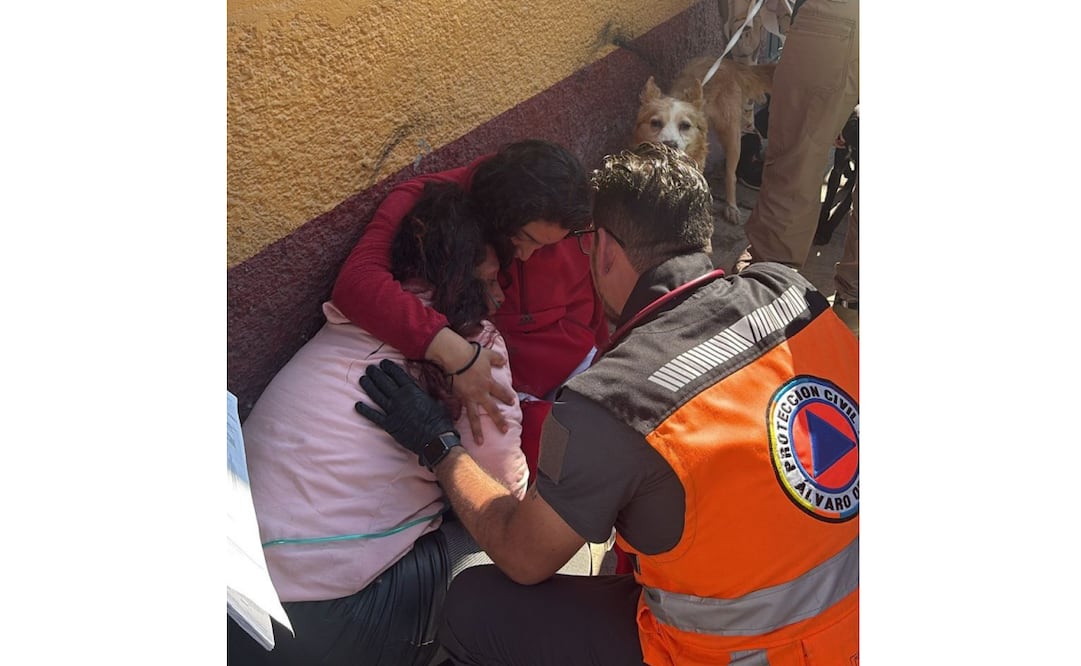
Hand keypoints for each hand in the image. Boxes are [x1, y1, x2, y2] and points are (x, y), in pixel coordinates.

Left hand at [355, 359, 456, 457]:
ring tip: (363, 379)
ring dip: (368, 386)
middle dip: (376, 374)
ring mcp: (393, 411)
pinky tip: (357, 405)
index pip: (397, 374)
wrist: (435, 440)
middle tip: (369, 368)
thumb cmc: (440, 421)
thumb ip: (427, 394)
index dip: (389, 367)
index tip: (383, 363)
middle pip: (384, 382)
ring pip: (376, 396)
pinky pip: (374, 416)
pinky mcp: (389, 425)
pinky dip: (365, 410)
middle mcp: (400, 398)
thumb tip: (428, 390)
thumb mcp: (436, 401)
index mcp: (413, 391)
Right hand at [426, 329, 514, 443]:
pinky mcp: (457, 398)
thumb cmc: (471, 355)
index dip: (506, 397)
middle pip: (492, 410)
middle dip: (499, 421)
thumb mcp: (488, 354)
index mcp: (489, 383)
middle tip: (504, 430)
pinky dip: (458, 419)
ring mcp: (468, 398)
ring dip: (477, 431)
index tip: (512, 402)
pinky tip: (458, 428)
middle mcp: (480, 393)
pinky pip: (459, 411)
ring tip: (480, 442)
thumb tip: (503, 361)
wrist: (455, 357)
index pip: (501, 392)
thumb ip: (497, 358)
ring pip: (474, 417)